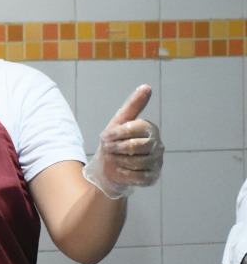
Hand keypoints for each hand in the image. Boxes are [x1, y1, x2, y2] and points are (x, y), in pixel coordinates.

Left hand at [82, 85, 163, 199]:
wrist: (110, 168)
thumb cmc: (115, 142)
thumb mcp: (118, 123)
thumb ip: (133, 106)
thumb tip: (147, 86)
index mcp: (150, 129)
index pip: (134, 128)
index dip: (116, 133)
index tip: (104, 137)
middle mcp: (157, 145)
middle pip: (135, 146)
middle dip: (116, 148)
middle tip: (108, 149)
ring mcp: (157, 162)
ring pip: (137, 163)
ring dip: (118, 161)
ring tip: (113, 159)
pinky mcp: (153, 177)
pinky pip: (139, 177)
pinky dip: (124, 174)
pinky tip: (120, 170)